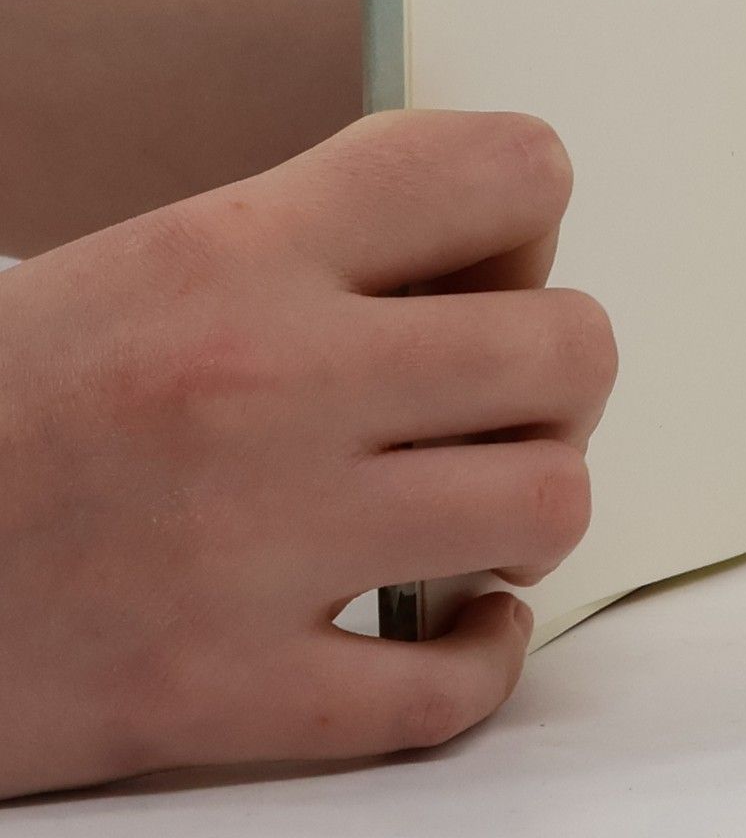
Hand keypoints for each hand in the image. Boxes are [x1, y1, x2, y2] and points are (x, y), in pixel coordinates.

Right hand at [0, 110, 616, 798]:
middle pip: (570, 348)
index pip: (509, 170)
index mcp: (242, 248)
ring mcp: (249, 545)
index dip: (528, 223)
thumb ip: (342, 233)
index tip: (482, 272)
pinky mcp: (220, 694)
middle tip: (486, 403)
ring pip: (545, 506)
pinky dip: (477, 657)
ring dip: (527, 511)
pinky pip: (446, 689)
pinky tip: (445, 622)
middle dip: (556, 377)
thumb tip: (518, 247)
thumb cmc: (25, 399)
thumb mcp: (169, 255)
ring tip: (464, 510)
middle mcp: (262, 381)